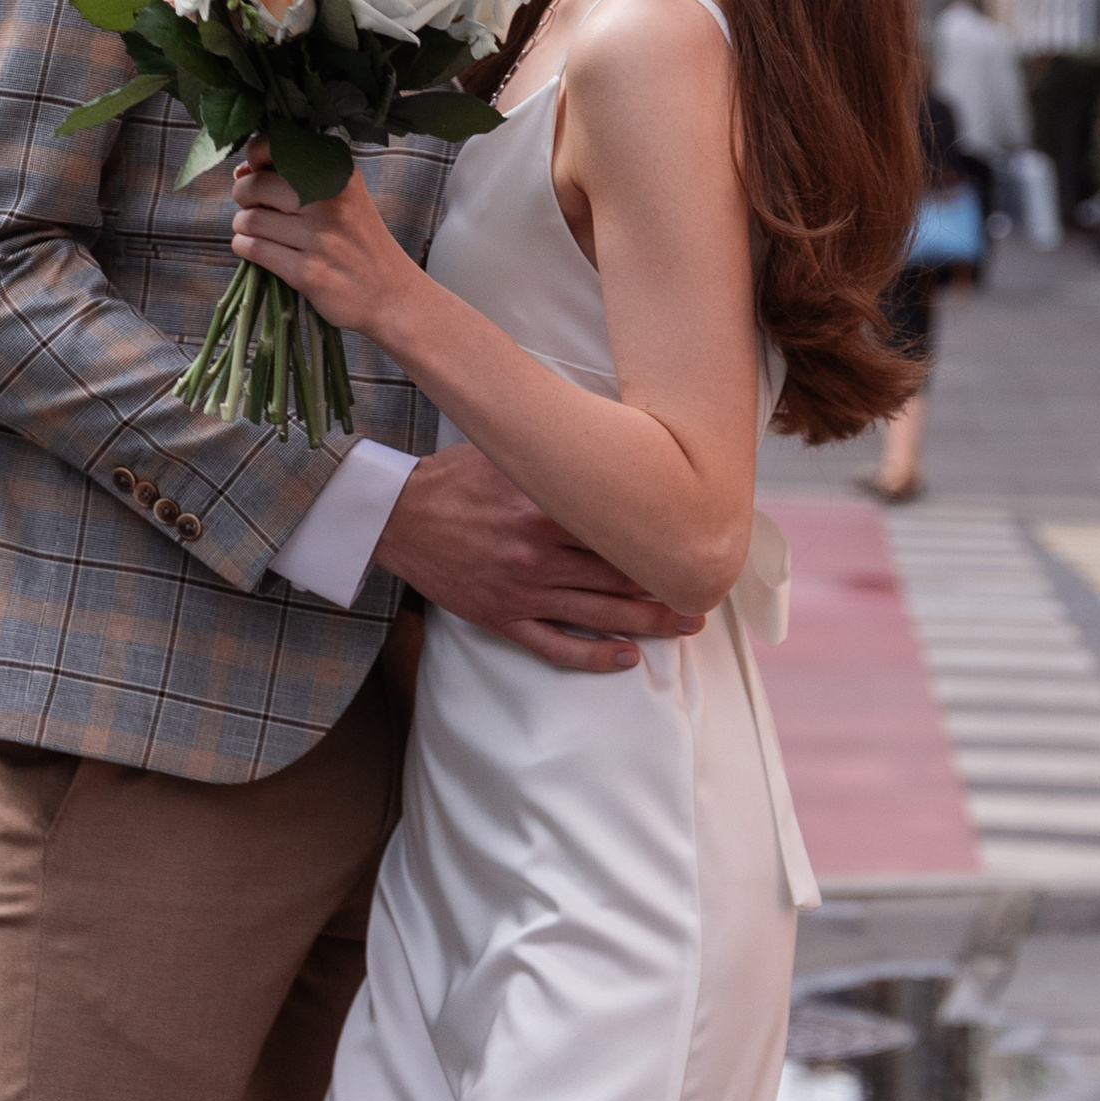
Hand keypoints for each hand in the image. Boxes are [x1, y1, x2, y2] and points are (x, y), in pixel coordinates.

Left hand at [231, 148, 411, 345]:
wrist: (392, 294)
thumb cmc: (359, 242)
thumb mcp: (344, 199)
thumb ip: (296, 179)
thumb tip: (242, 172)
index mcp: (340, 175)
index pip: (276, 147)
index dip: (254, 156)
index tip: (254, 172)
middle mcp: (330, 201)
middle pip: (255, 186)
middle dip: (243, 196)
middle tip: (253, 207)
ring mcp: (320, 238)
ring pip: (250, 220)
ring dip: (243, 226)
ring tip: (256, 231)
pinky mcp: (308, 272)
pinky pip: (255, 249)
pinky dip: (245, 247)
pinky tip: (254, 248)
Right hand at [375, 445, 704, 673]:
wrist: (394, 516)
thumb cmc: (453, 479)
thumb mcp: (509, 454)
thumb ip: (557, 455)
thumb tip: (609, 441)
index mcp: (544, 509)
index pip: (617, 527)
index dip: (660, 537)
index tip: (693, 540)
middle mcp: (538, 554)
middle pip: (618, 574)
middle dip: (667, 584)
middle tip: (705, 589)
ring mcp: (521, 590)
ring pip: (598, 612)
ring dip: (648, 621)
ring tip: (685, 623)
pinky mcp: (501, 616)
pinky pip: (555, 645)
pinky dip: (593, 656)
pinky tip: (625, 658)